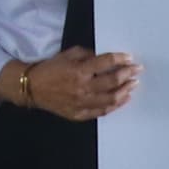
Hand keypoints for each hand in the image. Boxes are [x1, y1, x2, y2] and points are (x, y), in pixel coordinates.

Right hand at [5, 50, 139, 119]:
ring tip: (133, 85)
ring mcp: (82, 103)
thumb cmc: (50, 69)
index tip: (129, 58)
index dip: (120, 59)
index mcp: (79, 70)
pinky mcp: (80, 114)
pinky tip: (123, 99)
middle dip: (127, 74)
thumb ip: (87, 55)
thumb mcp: (67, 54)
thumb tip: (104, 58)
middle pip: (112, 81)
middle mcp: (82, 87)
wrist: (32, 88)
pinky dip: (115, 105)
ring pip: (111, 98)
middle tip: (137, 70)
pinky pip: (102, 111)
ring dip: (125, 91)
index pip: (105, 63)